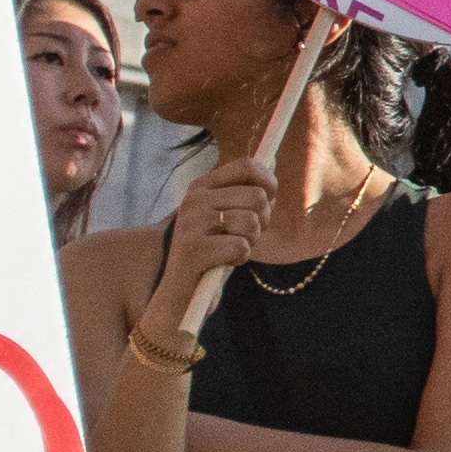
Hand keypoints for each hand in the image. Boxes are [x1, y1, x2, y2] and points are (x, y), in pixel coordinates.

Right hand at [144, 155, 272, 333]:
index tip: (271, 199)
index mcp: (202, 186)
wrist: (177, 290)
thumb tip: (273, 161)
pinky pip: (241, 246)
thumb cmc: (210, 252)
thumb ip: (245, 193)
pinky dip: (239, 259)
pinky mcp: (193, 248)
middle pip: (258, 197)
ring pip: (252, 222)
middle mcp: (195, 199)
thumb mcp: (225, 216)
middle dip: (262, 221)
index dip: (268, 181)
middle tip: (245, 236)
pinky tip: (222, 263)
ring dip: (250, 242)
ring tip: (230, 250)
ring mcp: (192, 222)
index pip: (247, 165)